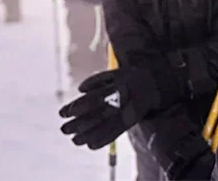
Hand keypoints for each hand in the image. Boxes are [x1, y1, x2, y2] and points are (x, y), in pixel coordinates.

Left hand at [58, 66, 179, 149]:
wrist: (155, 85)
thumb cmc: (130, 77)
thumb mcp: (115, 72)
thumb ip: (97, 80)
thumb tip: (80, 89)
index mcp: (116, 87)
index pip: (92, 99)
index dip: (76, 107)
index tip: (62, 113)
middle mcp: (121, 101)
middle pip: (96, 116)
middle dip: (78, 124)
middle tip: (63, 129)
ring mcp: (127, 112)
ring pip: (105, 127)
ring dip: (87, 135)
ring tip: (74, 140)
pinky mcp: (131, 122)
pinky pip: (116, 134)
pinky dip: (103, 140)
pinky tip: (91, 145)